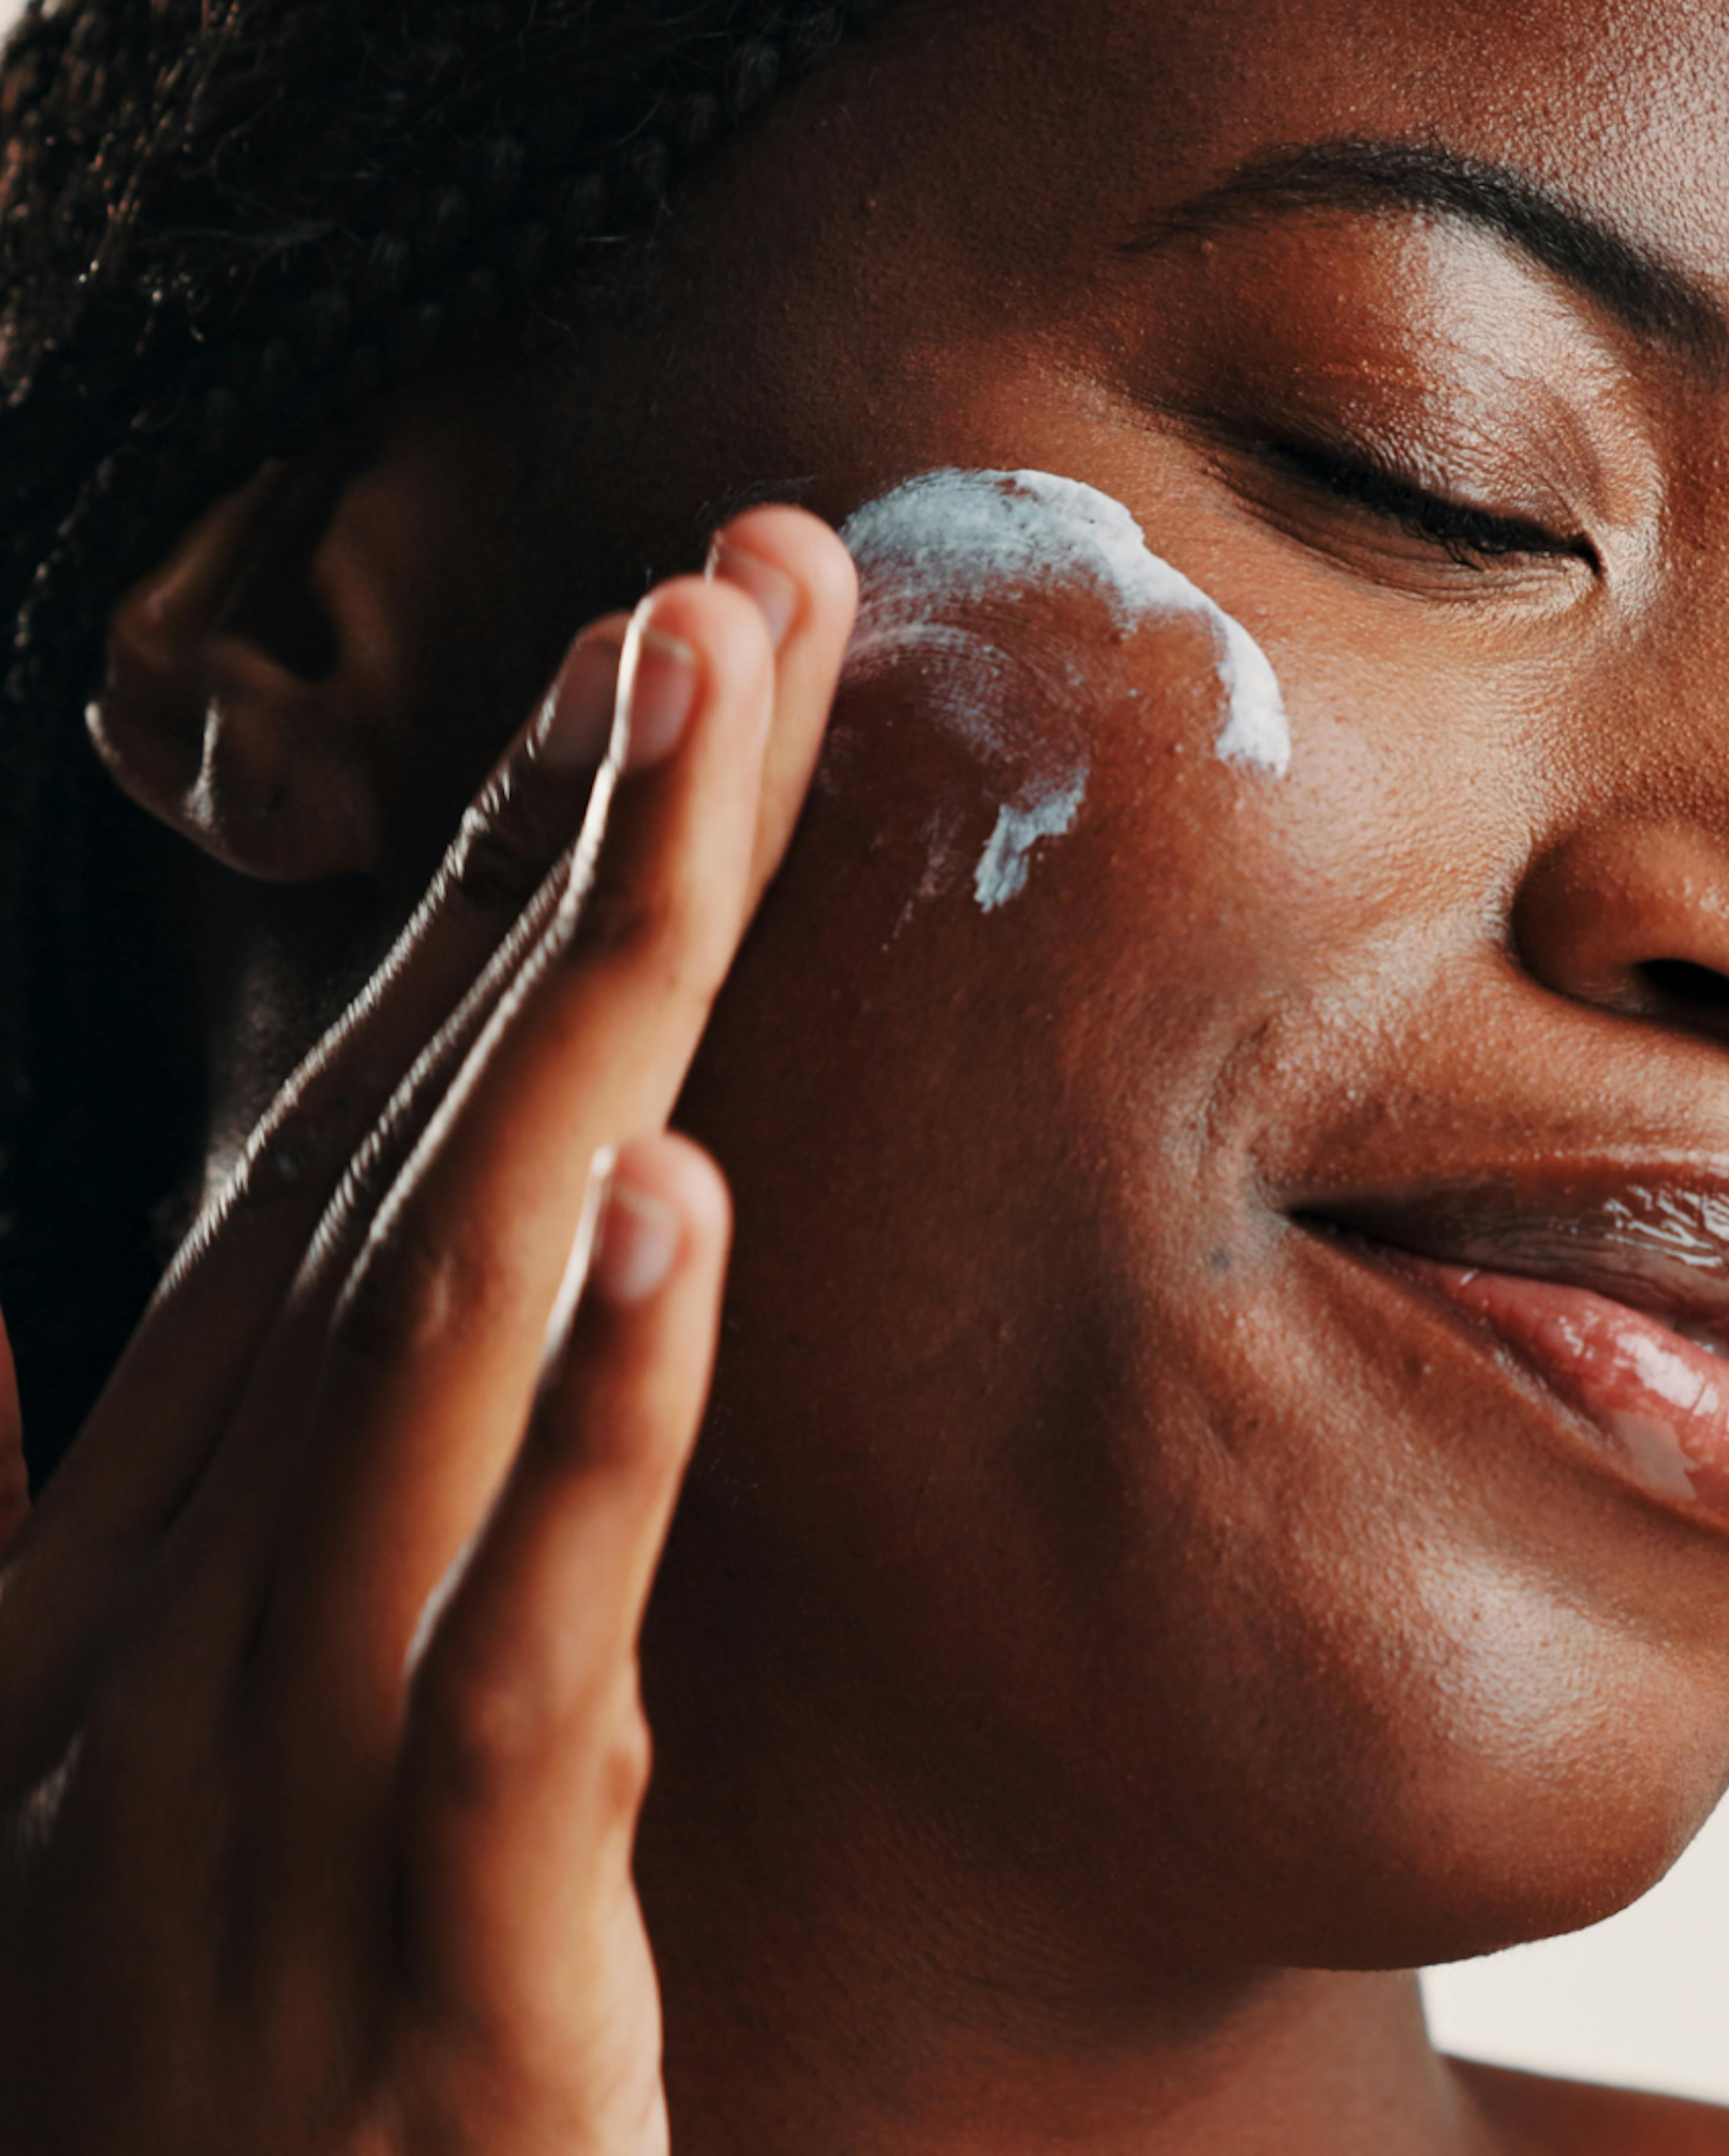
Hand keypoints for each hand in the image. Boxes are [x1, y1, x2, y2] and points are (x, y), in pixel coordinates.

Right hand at [0, 506, 855, 2153]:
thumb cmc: (186, 2085)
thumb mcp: (136, 1762)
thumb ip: (140, 1498)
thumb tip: (132, 1265)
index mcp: (175, 1533)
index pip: (377, 1130)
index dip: (507, 879)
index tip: (648, 664)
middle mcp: (214, 1590)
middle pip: (437, 1137)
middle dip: (587, 844)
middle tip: (740, 579)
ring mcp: (296, 1769)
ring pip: (457, 1317)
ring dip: (585, 1011)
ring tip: (699, 734)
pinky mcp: (431, 1969)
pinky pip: (519, 1655)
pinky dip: (593, 1422)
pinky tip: (673, 1199)